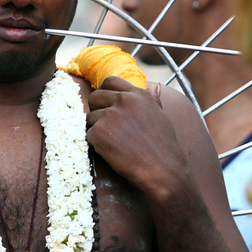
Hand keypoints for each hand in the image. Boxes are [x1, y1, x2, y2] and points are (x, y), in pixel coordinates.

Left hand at [86, 78, 188, 196]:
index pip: (110, 82)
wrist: (162, 170)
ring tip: (114, 143)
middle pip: (95, 97)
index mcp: (138, 95)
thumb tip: (153, 85)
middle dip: (97, 110)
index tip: (106, 104)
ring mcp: (109, 115)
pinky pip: (87, 134)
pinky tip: (111, 152)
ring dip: (96, 129)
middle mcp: (123, 100)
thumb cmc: (164, 146)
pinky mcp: (98, 132)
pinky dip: (96, 144)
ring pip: (89, 117)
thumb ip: (153, 99)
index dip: (105, 92)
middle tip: (107, 127)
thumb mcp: (161, 116)